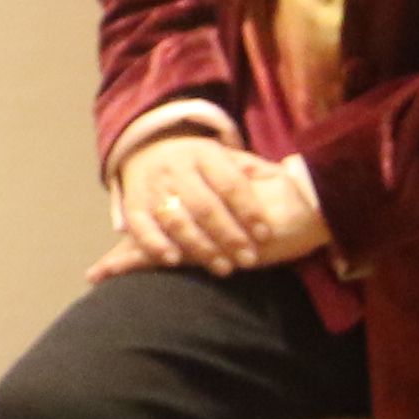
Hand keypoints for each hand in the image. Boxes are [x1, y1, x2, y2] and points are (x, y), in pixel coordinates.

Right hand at [93, 131, 307, 279]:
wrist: (147, 150)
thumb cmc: (199, 162)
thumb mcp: (227, 156)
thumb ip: (253, 169)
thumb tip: (286, 180)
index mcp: (205, 155)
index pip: (230, 184)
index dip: (249, 211)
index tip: (264, 235)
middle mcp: (177, 169)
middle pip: (205, 205)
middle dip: (229, 236)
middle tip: (248, 259)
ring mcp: (152, 187)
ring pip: (176, 220)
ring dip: (200, 247)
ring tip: (223, 268)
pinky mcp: (132, 204)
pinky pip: (141, 227)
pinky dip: (156, 244)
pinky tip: (175, 261)